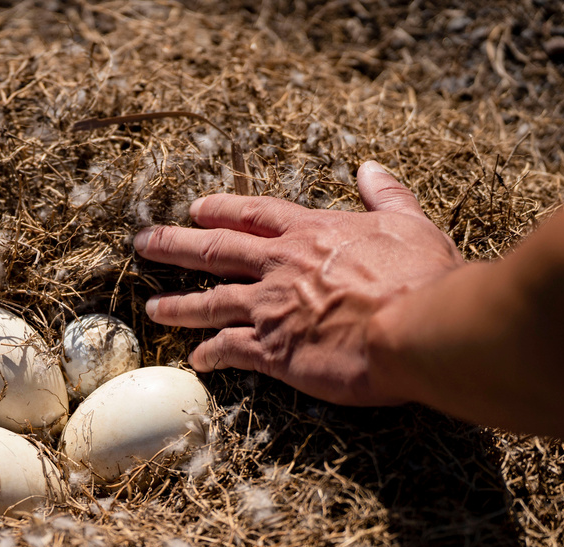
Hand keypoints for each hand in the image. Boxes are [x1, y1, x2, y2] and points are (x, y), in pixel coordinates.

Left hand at [133, 161, 464, 405]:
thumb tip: (370, 169)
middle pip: (214, 250)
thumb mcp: (410, 224)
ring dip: (179, 305)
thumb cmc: (421, 277)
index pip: (254, 214)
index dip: (222, 209)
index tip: (196, 208)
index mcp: (310, 233)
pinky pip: (229, 350)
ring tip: (152, 308)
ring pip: (210, 302)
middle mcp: (280, 266)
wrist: (416, 328)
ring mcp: (270, 308)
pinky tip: (196, 360)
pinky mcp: (272, 350)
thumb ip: (387, 196)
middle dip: (174, 245)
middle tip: (143, 243)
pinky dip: (210, 354)